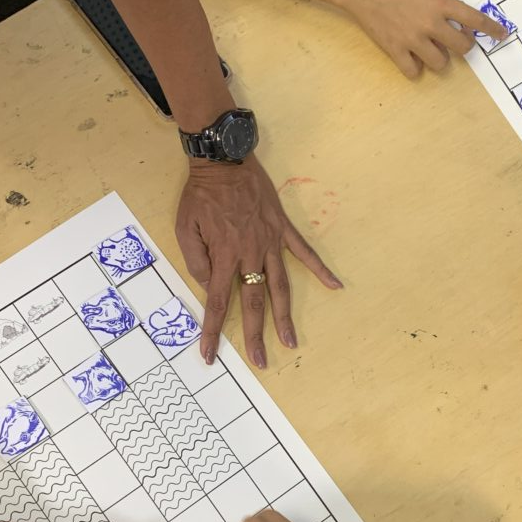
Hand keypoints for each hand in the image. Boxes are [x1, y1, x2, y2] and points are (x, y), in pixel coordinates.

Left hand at [176, 156, 342, 367]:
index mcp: (223, 256)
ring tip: (291, 340)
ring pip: (280, 286)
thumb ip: (195, 260)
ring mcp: (269, 243)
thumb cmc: (201, 195)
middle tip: (261, 361)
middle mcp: (249, 254)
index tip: (210, 355)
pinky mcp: (282, 229)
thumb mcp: (185, 228)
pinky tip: (336, 286)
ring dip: (285, 316)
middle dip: (256, 335)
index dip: (213, 331)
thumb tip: (207, 284)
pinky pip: (304, 252)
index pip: (217, 303)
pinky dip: (320, 269)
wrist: (224, 161)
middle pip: (253, 303)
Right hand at [336, 0, 506, 77]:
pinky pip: (414, 72)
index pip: (475, 19)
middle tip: (454, 41)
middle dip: (463, 46)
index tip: (502, 35)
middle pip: (462, 48)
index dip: (492, 29)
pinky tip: (411, 58)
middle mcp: (430, 23)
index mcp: (440, 3)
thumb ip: (441, 3)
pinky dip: (415, 68)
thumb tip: (453, 23)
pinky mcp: (395, 50)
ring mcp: (412, 39)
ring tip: (430, 49)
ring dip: (440, 58)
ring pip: (440, 64)